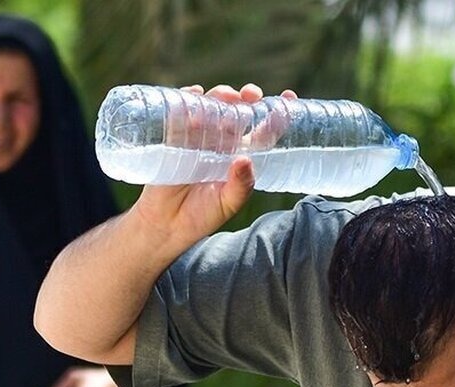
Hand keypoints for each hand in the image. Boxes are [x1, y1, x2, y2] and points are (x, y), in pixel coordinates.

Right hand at [132, 83, 298, 251]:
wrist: (167, 224)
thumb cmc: (201, 215)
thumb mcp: (227, 204)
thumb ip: (240, 186)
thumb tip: (244, 160)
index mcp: (241, 155)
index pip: (263, 130)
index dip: (276, 113)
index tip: (288, 97)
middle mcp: (223, 142)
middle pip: (238, 112)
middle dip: (246, 98)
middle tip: (250, 94)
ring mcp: (199, 137)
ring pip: (212, 107)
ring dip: (220, 95)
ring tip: (225, 97)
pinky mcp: (175, 137)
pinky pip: (181, 112)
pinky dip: (188, 98)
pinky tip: (195, 94)